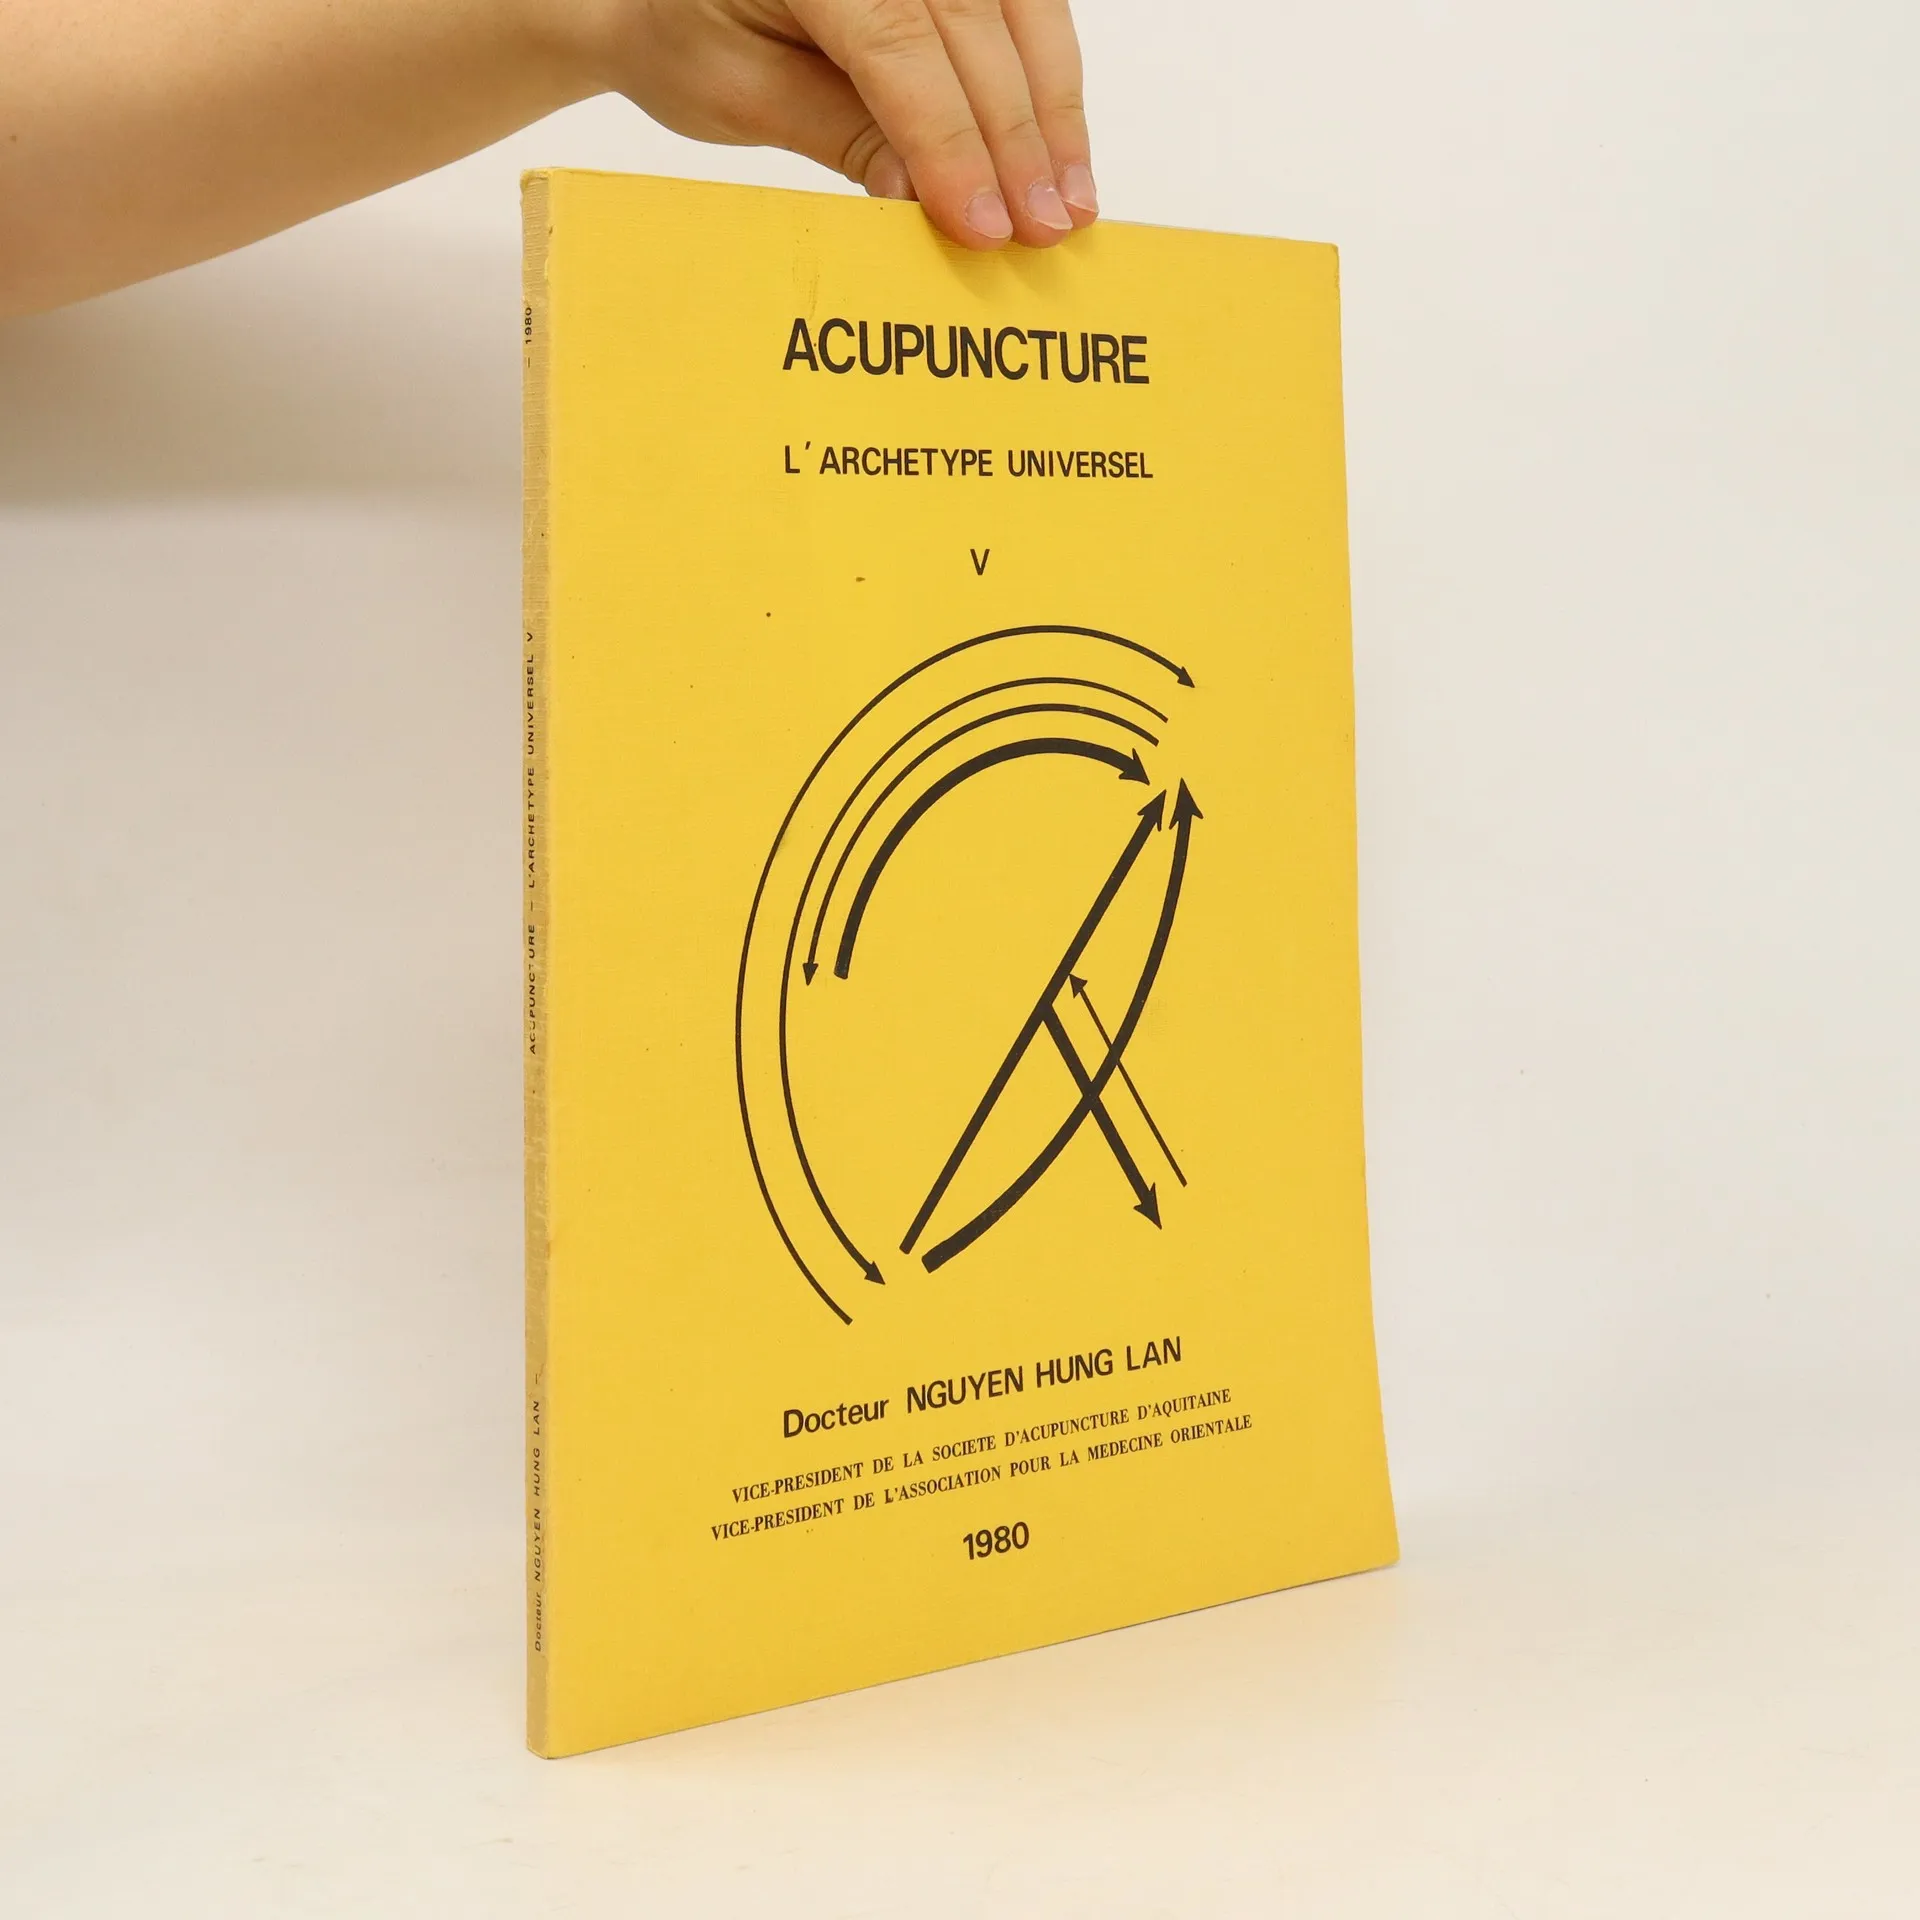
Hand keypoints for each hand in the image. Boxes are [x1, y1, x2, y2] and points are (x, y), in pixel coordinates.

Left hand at [589, 0, 1096, 248]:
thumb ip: (839, 134)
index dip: (952, 141)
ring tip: (1069, 201)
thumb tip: (927, 200)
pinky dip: (1046, 77)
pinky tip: (1060, 149)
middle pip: (975, 22)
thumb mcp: (743, 95)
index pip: (899, 44)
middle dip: (1017, 135)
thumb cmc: (693, 38)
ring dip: (1053, 108)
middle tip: (1045, 227)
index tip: (985, 224)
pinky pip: (1019, 4)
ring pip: (1018, 7)